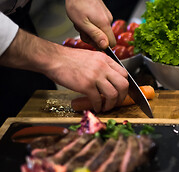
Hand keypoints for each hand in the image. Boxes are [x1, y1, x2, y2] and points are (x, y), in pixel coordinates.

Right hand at [0, 29, 128, 112]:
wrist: (53, 59)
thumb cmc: (69, 59)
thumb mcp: (91, 57)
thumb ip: (102, 66)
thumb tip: (110, 79)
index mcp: (105, 59)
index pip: (124, 74)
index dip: (124, 86)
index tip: (120, 93)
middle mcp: (103, 67)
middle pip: (123, 84)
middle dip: (122, 97)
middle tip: (117, 102)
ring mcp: (95, 76)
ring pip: (113, 94)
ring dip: (111, 104)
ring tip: (106, 107)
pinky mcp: (86, 85)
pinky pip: (98, 100)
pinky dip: (99, 106)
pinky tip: (96, 108)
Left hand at [65, 0, 114, 48]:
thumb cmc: (77, 4)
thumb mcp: (83, 23)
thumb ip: (95, 35)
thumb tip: (105, 46)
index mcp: (104, 24)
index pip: (111, 44)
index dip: (102, 46)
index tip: (92, 41)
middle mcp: (108, 20)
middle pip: (105, 38)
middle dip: (92, 37)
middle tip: (83, 30)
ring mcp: (106, 16)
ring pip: (100, 31)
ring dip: (90, 30)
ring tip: (82, 23)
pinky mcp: (103, 13)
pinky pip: (99, 24)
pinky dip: (91, 24)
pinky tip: (84, 19)